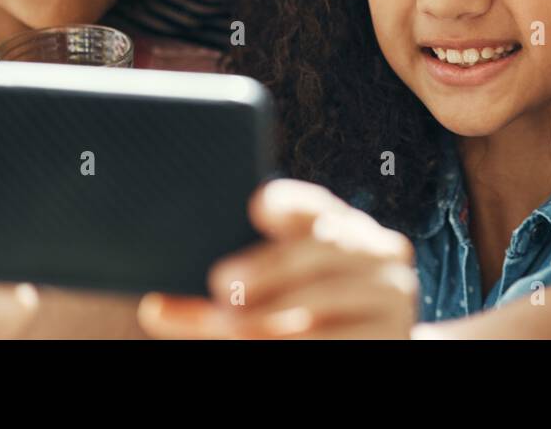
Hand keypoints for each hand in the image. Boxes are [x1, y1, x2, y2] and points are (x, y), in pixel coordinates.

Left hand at [138, 179, 417, 338]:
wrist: (378, 350)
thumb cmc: (315, 322)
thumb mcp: (276, 294)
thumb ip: (227, 295)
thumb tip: (156, 306)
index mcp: (347, 226)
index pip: (317, 202)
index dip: (289, 200)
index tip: (257, 204)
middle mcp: (379, 250)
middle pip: (315, 248)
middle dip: (263, 269)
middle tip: (219, 285)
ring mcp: (393, 292)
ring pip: (321, 298)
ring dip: (268, 315)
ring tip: (227, 325)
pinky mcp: (394, 334)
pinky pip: (338, 338)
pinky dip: (295, 342)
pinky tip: (269, 343)